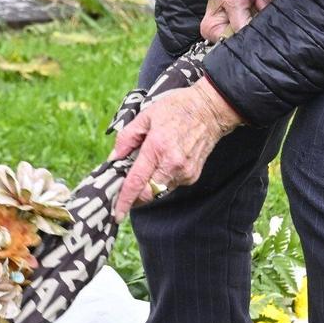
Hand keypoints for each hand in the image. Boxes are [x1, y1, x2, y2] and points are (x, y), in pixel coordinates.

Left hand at [112, 79, 243, 218]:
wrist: (210, 110)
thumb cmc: (177, 109)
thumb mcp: (146, 116)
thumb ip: (127, 138)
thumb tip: (114, 158)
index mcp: (157, 147)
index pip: (137, 182)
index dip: (125, 200)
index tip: (116, 214)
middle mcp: (172, 164)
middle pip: (148, 194)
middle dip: (135, 196)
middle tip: (126, 187)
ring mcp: (184, 172)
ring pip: (159, 191)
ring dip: (148, 186)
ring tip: (147, 167)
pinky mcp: (192, 175)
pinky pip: (170, 185)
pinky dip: (161, 179)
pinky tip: (164, 162)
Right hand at [201, 0, 279, 40]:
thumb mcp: (234, 3)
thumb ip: (241, 26)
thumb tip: (251, 43)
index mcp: (214, 30)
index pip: (235, 42)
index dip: (249, 29)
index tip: (253, 12)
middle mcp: (228, 28)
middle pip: (253, 31)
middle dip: (260, 12)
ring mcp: (244, 20)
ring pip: (265, 21)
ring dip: (268, 2)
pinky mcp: (257, 12)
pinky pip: (272, 12)